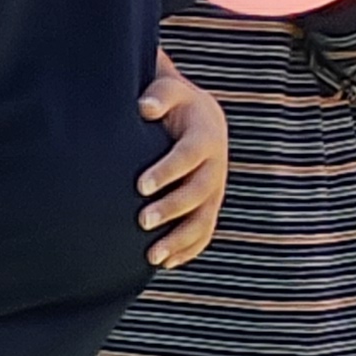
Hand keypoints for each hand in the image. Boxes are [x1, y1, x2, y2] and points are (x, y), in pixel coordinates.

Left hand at [139, 60, 228, 267]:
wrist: (197, 118)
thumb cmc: (173, 104)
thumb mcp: (167, 92)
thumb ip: (158, 96)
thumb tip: (145, 107)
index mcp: (205, 136)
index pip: (188, 155)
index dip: (167, 171)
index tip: (140, 186)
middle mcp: (215, 165)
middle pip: (198, 191)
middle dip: (172, 208)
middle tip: (142, 221)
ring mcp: (215, 189)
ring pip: (203, 219)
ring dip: (180, 239)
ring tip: (153, 256)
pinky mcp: (209, 206)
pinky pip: (204, 232)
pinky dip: (188, 249)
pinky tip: (166, 263)